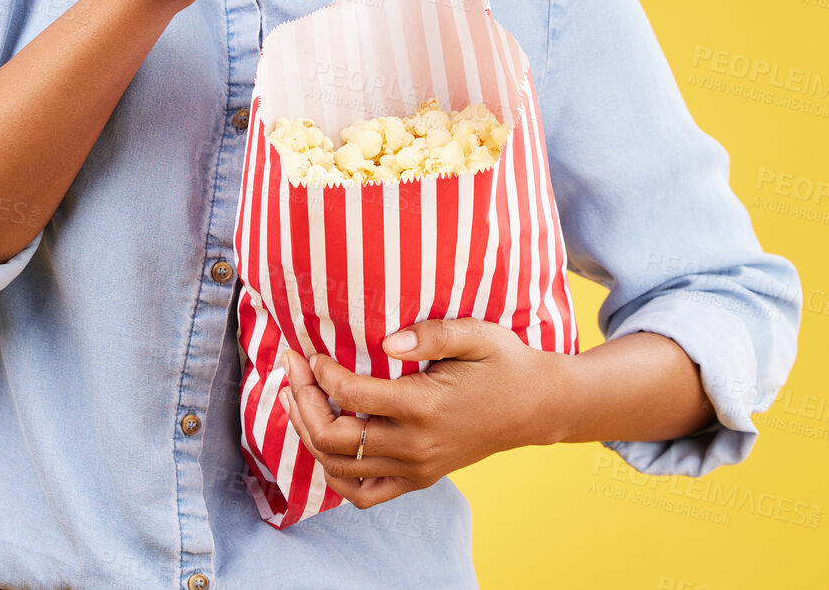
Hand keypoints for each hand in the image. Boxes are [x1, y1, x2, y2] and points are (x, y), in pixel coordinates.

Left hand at [276, 317, 574, 509]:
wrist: (537, 406)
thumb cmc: (503, 362)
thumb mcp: (475, 334)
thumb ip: (430, 334)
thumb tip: (388, 340)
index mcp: (425, 406)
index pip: (352, 396)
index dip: (320, 373)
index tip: (309, 350)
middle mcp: (416, 445)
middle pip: (334, 436)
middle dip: (302, 400)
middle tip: (292, 367)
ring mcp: (416, 469)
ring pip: (339, 468)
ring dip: (307, 433)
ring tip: (294, 397)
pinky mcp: (418, 479)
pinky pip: (363, 494)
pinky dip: (333, 472)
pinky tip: (322, 440)